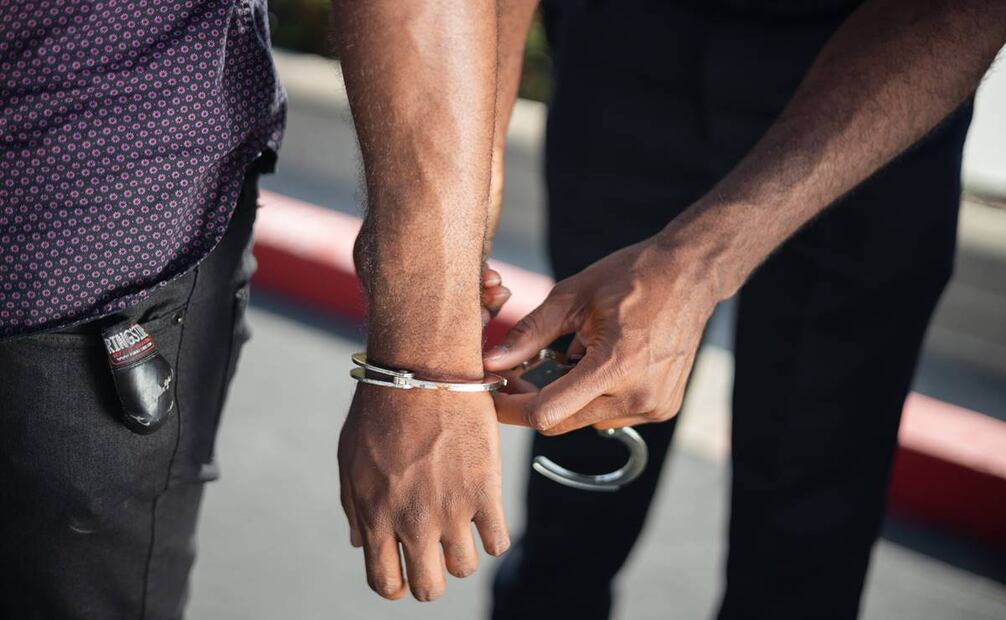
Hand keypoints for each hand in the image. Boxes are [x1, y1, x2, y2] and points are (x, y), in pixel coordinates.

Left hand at [338, 385, 509, 600]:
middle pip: (428, 588)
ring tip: (461, 524)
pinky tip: (486, 514)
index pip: (386, 583)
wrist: (423, 372)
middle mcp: (413, 521)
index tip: (406, 573)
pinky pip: (499, 542)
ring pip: (465, 567)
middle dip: (431, 578)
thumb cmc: (381, 411)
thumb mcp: (351, 461)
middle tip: (436, 554)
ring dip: (462, 552)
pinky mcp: (485, 491)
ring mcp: (451, 509)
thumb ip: (355, 508)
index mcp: (375, 517)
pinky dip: (494, 536)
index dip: (397, 585)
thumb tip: (359, 543)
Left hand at [484, 235, 718, 434]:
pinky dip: (596, 396)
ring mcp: (654, 406)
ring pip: (585, 420)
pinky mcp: (662, 408)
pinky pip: (611, 415)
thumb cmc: (632, 277)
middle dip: (533, 402)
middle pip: (561, 421)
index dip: (510, 409)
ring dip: (568, 398)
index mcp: (615, 366)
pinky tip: (605, 363)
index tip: (491, 395)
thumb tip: (492, 361)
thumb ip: (529, 333)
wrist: (689, 276)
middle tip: (518, 374)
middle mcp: (638, 395)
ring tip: (575, 356)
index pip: (546, 412)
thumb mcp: (572, 297)